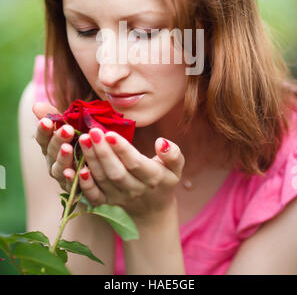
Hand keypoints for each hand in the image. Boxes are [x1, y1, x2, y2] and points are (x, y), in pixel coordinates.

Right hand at [32, 102, 75, 192]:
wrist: (99, 165)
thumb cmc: (81, 141)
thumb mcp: (71, 127)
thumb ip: (55, 117)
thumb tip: (36, 105)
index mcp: (50, 145)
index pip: (43, 137)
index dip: (44, 130)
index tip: (47, 121)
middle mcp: (53, 161)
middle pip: (52, 151)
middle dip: (58, 140)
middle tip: (66, 130)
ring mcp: (63, 176)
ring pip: (60, 168)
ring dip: (63, 158)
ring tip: (68, 149)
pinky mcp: (75, 189)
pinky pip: (73, 185)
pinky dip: (75, 179)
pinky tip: (79, 172)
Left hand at [64, 128, 184, 219]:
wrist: (152, 209)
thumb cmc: (163, 178)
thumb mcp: (175, 167)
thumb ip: (173, 154)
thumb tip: (161, 142)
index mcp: (153, 177)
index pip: (135, 163)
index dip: (122, 149)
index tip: (109, 133)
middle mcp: (135, 189)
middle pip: (116, 172)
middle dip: (102, 152)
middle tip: (92, 132)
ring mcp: (119, 197)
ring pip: (103, 180)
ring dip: (91, 160)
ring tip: (83, 140)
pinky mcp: (106, 203)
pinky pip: (93, 196)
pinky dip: (84, 185)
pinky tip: (75, 169)